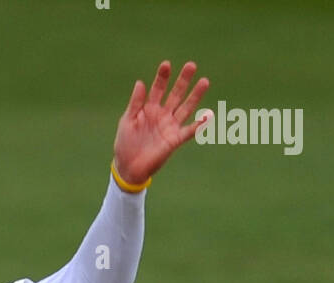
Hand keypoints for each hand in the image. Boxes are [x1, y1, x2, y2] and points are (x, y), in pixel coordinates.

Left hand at [113, 60, 210, 186]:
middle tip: (191, 65)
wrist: (127, 168)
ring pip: (185, 108)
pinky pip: (189, 131)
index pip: (158, 89)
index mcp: (149, 108)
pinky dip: (199, 124)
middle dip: (183, 81)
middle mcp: (162, 115)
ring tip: (204, 81)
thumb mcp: (127, 120)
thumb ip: (135, 103)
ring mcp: (170, 127)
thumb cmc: (125, 143)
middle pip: (175, 94)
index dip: (162, 77)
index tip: (166, 65)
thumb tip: (140, 82)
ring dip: (195, 96)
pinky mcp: (174, 140)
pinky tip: (208, 115)